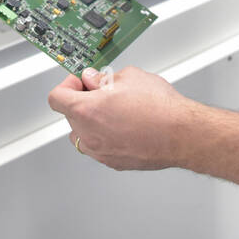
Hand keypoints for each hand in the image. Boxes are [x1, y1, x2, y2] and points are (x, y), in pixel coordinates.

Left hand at [47, 66, 196, 170]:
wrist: (182, 135)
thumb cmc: (160, 108)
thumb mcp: (129, 77)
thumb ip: (103, 78)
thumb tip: (94, 79)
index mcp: (86, 110)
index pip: (56, 97)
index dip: (68, 85)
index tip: (81, 82)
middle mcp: (88, 134)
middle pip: (70, 115)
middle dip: (83, 101)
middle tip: (103, 91)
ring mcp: (100, 151)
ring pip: (82, 133)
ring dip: (91, 121)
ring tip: (114, 110)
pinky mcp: (113, 162)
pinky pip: (99, 146)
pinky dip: (105, 136)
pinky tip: (125, 125)